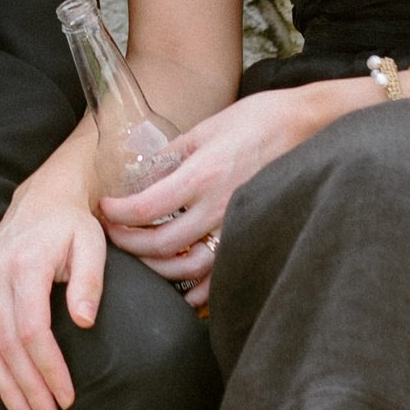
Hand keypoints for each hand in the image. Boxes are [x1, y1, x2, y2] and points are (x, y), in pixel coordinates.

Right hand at [0, 168, 95, 409]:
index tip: (66, 397)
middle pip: (5, 346)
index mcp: (25, 265)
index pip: (32, 330)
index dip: (48, 369)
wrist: (42, 198)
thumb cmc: (72, 225)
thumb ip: (89, 281)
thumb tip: (83, 320)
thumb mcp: (92, 244)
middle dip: (27, 389)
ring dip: (4, 388)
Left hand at [98, 86, 358, 307]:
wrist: (305, 124)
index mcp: (202, 174)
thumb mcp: (206, 128)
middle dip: (128, 243)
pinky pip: (223, 274)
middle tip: (113, 233)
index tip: (104, 209)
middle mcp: (218, 206)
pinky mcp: (252, 232)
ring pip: (189, 266)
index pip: (145, 208)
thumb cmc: (256, 119)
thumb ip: (173, 156)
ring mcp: (237, 224)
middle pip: (161, 244)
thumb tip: (143, 176)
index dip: (117, 214)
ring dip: (158, 268)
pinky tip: (183, 290)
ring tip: (140, 257)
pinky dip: (200, 289)